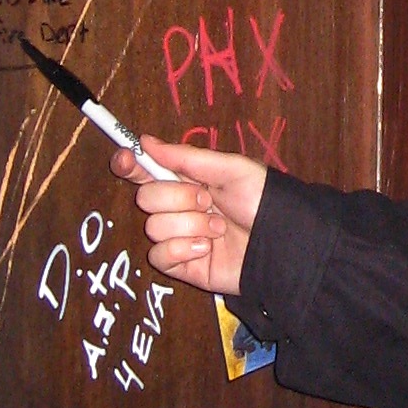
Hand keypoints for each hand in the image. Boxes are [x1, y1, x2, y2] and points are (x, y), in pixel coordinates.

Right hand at [110, 136, 266, 295]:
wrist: (280, 240)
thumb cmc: (262, 200)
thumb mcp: (230, 169)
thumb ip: (186, 158)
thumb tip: (146, 141)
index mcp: (187, 181)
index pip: (145, 171)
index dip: (130, 164)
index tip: (126, 159)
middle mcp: (177, 208)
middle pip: (145, 198)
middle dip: (178, 198)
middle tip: (208, 201)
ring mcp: (178, 237)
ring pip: (153, 227)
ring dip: (190, 225)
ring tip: (219, 228)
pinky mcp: (181, 266)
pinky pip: (159, 257)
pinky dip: (184, 249)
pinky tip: (207, 248)